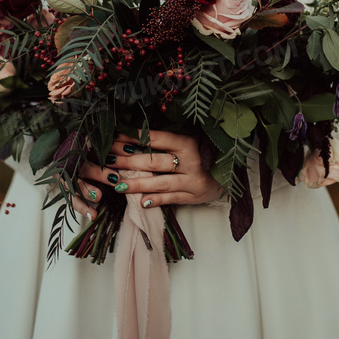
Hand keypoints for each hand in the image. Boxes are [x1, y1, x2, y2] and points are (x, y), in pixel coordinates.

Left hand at [80, 130, 221, 210]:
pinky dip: (156, 201)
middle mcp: (191, 161)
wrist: (229, 174)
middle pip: (155, 161)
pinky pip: (172, 199)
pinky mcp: (193, 196)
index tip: (116, 136)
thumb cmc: (203, 154)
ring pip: (161, 182)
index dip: (136, 137)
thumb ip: (166, 141)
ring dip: (137, 183)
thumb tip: (133, 136)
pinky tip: (140, 202)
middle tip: (109, 159)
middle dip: (129, 160)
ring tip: (118, 184)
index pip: (158, 138)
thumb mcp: (189, 141)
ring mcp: (193, 180)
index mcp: (188, 142)